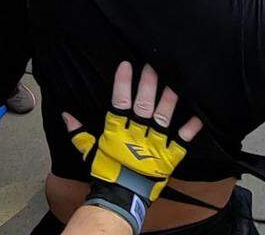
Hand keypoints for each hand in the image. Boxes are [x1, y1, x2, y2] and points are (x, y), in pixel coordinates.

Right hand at [64, 62, 201, 209]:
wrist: (121, 199)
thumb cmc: (105, 173)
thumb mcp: (88, 152)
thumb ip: (79, 133)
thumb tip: (66, 115)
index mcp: (116, 132)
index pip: (119, 103)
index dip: (123, 84)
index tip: (126, 65)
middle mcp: (136, 136)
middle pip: (143, 106)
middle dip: (148, 85)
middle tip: (153, 65)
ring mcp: (154, 146)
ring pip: (163, 118)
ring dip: (169, 100)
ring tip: (175, 82)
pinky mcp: (168, 157)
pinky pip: (182, 141)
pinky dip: (191, 128)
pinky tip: (199, 115)